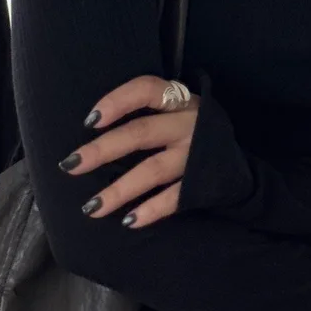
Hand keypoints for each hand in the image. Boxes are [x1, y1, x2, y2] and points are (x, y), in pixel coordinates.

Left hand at [58, 75, 200, 227]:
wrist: (240, 168)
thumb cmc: (192, 135)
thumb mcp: (177, 114)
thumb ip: (147, 114)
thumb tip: (91, 130)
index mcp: (179, 101)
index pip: (146, 89)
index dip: (117, 101)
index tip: (90, 121)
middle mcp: (189, 123)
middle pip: (140, 132)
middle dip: (102, 150)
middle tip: (70, 166)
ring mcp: (197, 154)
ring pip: (153, 169)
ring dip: (120, 189)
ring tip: (91, 208)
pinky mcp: (204, 183)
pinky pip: (175, 197)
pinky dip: (152, 210)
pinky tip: (129, 221)